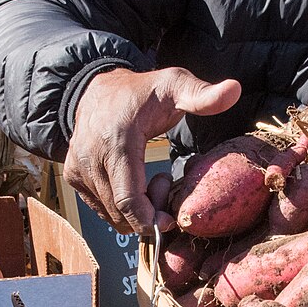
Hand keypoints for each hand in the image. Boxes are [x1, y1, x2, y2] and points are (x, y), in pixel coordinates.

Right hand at [65, 67, 241, 234]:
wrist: (99, 88)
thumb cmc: (143, 91)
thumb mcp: (176, 85)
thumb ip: (203, 95)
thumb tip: (234, 90)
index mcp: (116, 142)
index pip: (128, 200)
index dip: (150, 220)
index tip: (171, 221)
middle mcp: (91, 158)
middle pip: (122, 213)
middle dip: (149, 214)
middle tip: (166, 187)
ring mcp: (78, 169)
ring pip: (110, 215)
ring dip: (136, 212)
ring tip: (150, 182)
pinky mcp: (73, 177)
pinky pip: (100, 209)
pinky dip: (120, 208)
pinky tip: (133, 184)